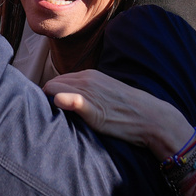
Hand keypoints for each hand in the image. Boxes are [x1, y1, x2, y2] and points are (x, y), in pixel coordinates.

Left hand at [43, 70, 194, 159]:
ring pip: (54, 90)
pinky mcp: (93, 108)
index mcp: (87, 75)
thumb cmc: (127, 109)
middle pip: (50, 85)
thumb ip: (84, 93)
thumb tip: (64, 99)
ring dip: (47, 103)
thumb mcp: (104, 93)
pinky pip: (72, 99)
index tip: (47, 109)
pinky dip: (62, 100)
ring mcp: (89, 92)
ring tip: (46, 119)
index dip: (48, 96)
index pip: (55, 82)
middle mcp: (86, 79)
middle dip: (44, 99)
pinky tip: (58, 107)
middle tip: (44, 115)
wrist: (151, 117)